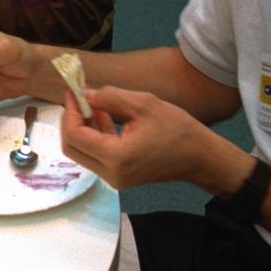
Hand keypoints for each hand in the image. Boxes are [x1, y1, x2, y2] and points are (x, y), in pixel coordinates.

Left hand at [59, 85, 246, 192]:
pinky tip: (103, 115)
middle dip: (71, 120)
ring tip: (94, 103)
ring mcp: (115, 179)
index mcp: (116, 158)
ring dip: (82, 127)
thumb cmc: (177, 130)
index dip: (70, 111)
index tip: (73, 92)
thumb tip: (84, 95)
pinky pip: (96, 156)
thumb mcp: (143, 104)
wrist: (200, 157)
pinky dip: (94, 136)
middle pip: (72, 147)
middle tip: (78, 98)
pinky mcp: (119, 176)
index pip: (75, 135)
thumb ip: (108, 97)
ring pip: (82, 152)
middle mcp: (111, 174)